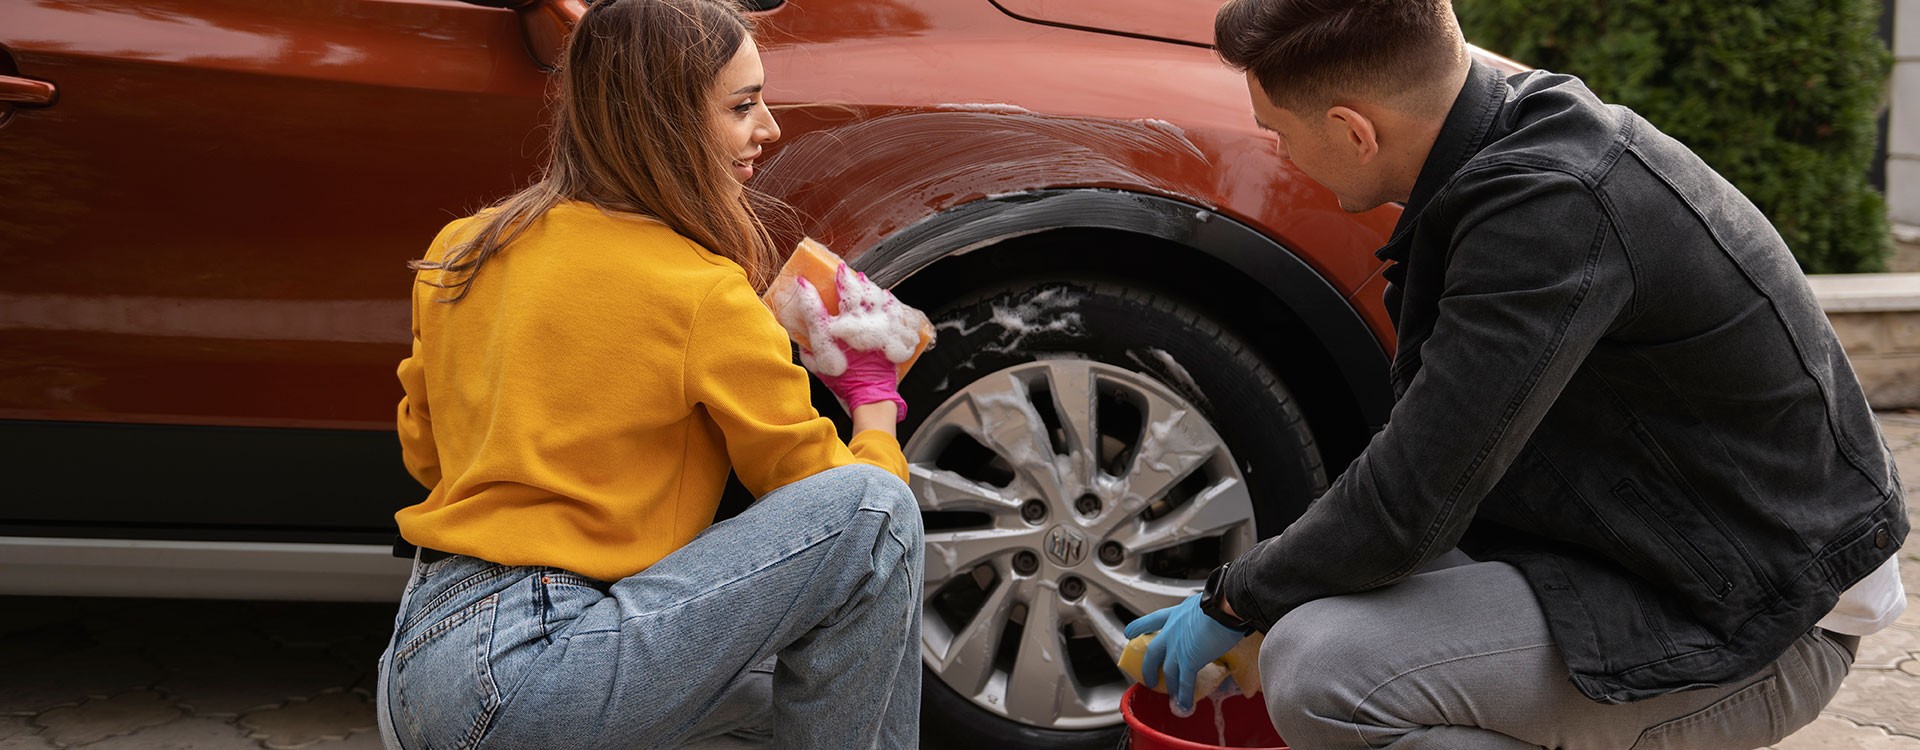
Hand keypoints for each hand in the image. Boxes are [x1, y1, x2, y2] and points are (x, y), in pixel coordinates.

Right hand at [788, 264, 910, 420]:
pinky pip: (890, 310)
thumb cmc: (845, 385)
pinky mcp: (889, 333)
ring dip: (865, 285)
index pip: (813, 309)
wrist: (871, 395)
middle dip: (843, 278)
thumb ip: (809, 354)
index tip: (803, 282)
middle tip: (841, 270)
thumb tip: (804, 342)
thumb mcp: (820, 370)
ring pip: (870, 298)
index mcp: (830, 339)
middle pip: (847, 295)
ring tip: (861, 278)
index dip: (806, 293)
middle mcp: (851, 329)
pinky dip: (886, 300)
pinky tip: (883, 295)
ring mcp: (872, 329)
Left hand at [1124, 593, 1245, 712]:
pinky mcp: (1189, 660)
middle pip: (1154, 652)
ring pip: (1169, 671)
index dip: (1139, 627)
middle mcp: (1172, 631)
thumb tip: (1212, 616)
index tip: (1129, 633)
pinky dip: (1184, 695)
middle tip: (1148, 677)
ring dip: (1170, 686)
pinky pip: (1184, 682)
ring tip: (1171, 696)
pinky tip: (1184, 704)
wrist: (1224, 605)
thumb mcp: (1203, 603)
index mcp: (1176, 614)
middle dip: (1149, 667)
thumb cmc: (1220, 600)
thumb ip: (1201, 613)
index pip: (1152, 621)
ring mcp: (1178, 647)